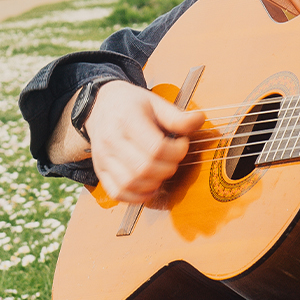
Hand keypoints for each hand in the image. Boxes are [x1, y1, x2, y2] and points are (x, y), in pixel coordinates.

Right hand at [85, 81, 205, 203]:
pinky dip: (136, 196)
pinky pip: (118, 193)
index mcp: (126, 119)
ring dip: (154, 183)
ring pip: (130, 183)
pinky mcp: (100, 171)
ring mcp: (102, 158)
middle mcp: (111, 140)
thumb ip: (176, 116)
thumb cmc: (130, 105)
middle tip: (173, 160)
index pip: (155, 147)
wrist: (100, 106)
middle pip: (144, 168)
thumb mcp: (155, 103)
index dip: (176, 152)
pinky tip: (149, 186)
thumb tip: (199, 120)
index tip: (182, 145)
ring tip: (162, 171)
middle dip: (168, 168)